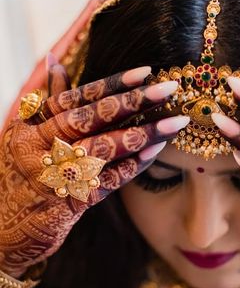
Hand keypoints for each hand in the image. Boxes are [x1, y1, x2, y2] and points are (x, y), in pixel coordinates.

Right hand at [0, 57, 188, 278]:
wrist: (3, 227)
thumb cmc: (21, 173)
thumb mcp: (25, 134)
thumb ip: (46, 101)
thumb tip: (55, 60)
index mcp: (31, 127)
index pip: (76, 98)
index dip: (111, 84)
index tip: (145, 71)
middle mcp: (42, 148)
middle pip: (92, 119)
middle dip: (134, 102)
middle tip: (169, 89)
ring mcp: (57, 176)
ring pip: (104, 149)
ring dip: (143, 134)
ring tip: (175, 122)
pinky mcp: (72, 203)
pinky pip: (109, 181)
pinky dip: (133, 166)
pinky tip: (156, 152)